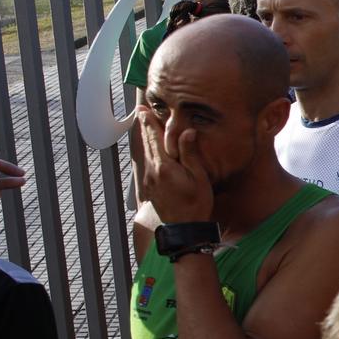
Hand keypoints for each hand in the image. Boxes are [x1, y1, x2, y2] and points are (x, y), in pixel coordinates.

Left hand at [135, 104, 214, 224]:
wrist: (184, 228)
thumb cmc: (196, 204)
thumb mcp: (198, 177)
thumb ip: (190, 153)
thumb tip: (187, 131)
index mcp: (164, 166)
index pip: (154, 138)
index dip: (149, 123)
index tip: (143, 109)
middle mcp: (152, 171)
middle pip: (146, 143)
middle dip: (144, 126)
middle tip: (140, 112)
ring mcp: (149, 180)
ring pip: (144, 153)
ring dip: (144, 138)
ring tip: (143, 126)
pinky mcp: (150, 187)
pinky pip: (145, 163)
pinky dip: (146, 151)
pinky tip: (149, 150)